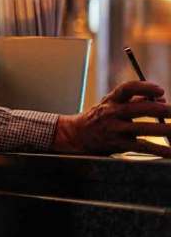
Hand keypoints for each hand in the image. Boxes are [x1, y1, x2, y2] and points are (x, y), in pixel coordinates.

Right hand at [53, 81, 170, 156]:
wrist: (76, 135)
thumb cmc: (99, 118)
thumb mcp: (111, 104)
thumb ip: (135, 100)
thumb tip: (162, 98)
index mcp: (111, 100)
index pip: (127, 88)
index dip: (145, 87)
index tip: (161, 90)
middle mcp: (112, 114)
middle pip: (138, 109)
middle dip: (161, 109)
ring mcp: (114, 130)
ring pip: (143, 128)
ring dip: (164, 129)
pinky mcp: (118, 145)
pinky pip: (143, 147)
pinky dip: (160, 149)